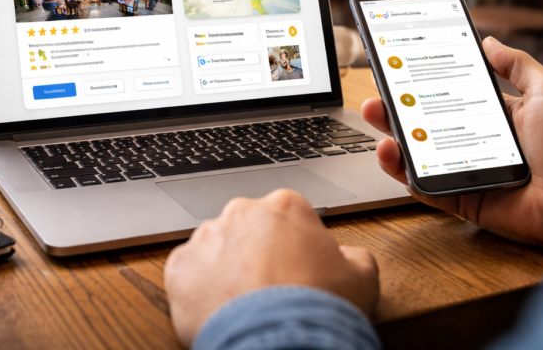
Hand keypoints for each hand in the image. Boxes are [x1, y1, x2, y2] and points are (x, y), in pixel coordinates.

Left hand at [164, 189, 378, 346]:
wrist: (282, 342)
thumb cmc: (321, 308)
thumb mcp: (362, 277)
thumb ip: (352, 255)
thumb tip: (345, 255)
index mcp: (285, 206)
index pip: (285, 216)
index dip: (292, 245)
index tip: (295, 268)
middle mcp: (241, 211)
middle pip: (247, 228)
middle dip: (255, 252)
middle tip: (268, 287)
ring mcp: (207, 236)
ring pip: (215, 248)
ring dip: (225, 268)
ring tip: (243, 303)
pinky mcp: (181, 265)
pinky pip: (189, 273)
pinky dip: (199, 289)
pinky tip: (219, 309)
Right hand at [362, 37, 542, 248]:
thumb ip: (517, 65)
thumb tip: (488, 43)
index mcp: (496, 118)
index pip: (447, 97)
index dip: (421, 84)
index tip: (397, 68)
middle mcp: (476, 144)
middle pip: (425, 124)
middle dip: (395, 108)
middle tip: (376, 93)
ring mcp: (466, 172)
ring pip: (417, 154)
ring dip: (390, 135)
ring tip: (376, 117)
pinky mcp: (462, 200)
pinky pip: (424, 187)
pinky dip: (401, 170)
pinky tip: (390, 150)